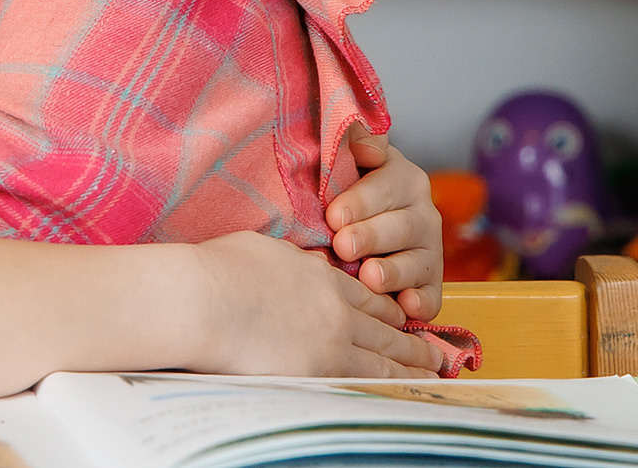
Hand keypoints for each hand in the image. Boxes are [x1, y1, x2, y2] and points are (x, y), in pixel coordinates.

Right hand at [185, 233, 440, 377]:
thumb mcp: (261, 250)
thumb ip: (287, 261)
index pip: (364, 295)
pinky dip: (390, 382)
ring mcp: (331, 337)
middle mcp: (334, 305)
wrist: (204, 298)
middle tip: (432, 351)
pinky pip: (366, 377)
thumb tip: (291, 265)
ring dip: (412, 363)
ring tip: (431, 372)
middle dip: (411, 339)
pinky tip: (401, 387)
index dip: (387, 308)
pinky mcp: (319, 367)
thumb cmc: (217, 271)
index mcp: (318, 274)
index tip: (401, 318)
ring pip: (384, 353)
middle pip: (384, 325)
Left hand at [325, 123, 443, 320]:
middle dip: (371, 237)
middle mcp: (423, 213)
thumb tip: (364, 142)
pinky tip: (406, 308)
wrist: (356, 217)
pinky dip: (421, 304)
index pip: (386, 188)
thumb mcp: (347, 154)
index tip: (333, 215)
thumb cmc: (344, 183)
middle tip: (343, 245)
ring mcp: (428, 250)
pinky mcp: (429, 284)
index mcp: (404, 177)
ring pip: (417, 263)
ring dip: (394, 272)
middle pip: (401, 227)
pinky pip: (432, 296)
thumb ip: (356, 139)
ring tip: (370, 277)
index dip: (360, 202)